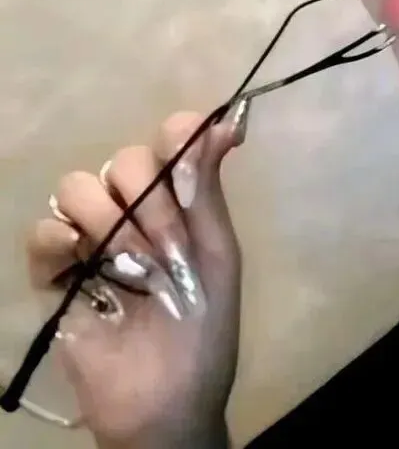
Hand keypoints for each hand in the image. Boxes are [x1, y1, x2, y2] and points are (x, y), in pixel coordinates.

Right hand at [26, 106, 246, 448]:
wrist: (167, 400)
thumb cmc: (204, 327)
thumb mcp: (218, 256)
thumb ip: (209, 191)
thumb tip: (227, 125)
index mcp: (180, 201)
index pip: (171, 139)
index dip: (179, 135)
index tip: (189, 147)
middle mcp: (134, 209)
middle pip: (126, 161)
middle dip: (150, 201)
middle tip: (167, 248)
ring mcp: (92, 239)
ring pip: (80, 187)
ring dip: (109, 221)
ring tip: (129, 268)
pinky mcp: (55, 274)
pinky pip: (43, 232)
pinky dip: (59, 237)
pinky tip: (82, 260)